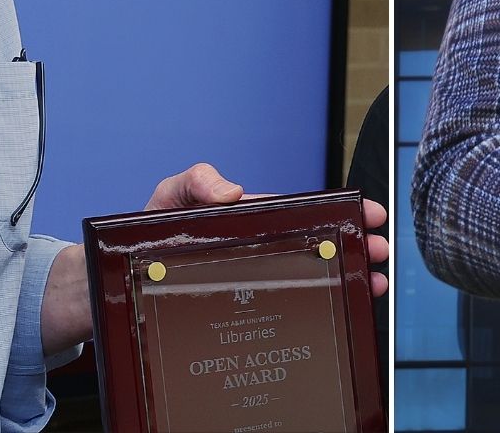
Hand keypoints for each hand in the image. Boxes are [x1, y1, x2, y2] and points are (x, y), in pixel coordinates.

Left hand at [144, 165, 389, 296]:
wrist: (119, 279)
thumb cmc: (146, 233)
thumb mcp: (170, 196)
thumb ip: (196, 181)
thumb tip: (234, 190)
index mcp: (251, 220)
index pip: (304, 212)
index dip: (340, 211)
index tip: (370, 213)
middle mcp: (258, 250)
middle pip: (316, 247)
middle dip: (354, 247)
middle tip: (380, 253)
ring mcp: (252, 280)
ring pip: (308, 279)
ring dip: (345, 279)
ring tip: (372, 286)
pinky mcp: (241, 311)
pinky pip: (282, 310)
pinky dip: (313, 312)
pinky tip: (331, 318)